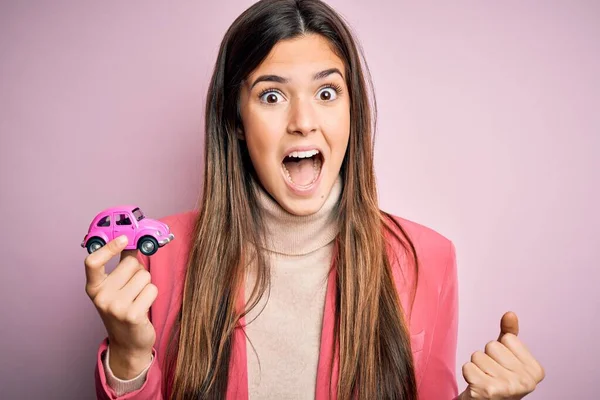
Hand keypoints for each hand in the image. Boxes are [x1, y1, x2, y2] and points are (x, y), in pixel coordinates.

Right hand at [84, 235, 157, 378]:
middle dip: (137, 271)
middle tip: (133, 288)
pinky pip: (152, 289)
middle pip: (130, 263)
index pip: (92, 262)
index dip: (108, 247)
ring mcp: (116, 307)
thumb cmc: (123, 309)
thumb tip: (132, 242)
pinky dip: (152, 295)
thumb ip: (121, 266)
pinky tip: (143, 306)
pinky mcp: (132, 315)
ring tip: (138, 299)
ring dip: (146, 284)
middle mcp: (101, 297)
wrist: (128, 343)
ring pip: (144, 276)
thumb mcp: (115, 288)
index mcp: (94, 288)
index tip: (124, 239)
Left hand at [459, 312, 544, 399]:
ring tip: (485, 379)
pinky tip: (477, 385)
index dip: (501, 349)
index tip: (504, 367)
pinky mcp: (488, 391)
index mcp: (536, 371)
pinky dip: (468, 373)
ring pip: (478, 355)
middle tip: (492, 374)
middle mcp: (527, 381)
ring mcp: (508, 388)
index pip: (508, 338)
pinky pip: (468, 366)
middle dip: (487, 357)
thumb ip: (510, 334)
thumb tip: (510, 313)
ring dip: (476, 366)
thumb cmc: (497, 378)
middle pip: (492, 345)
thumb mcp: (507, 355)